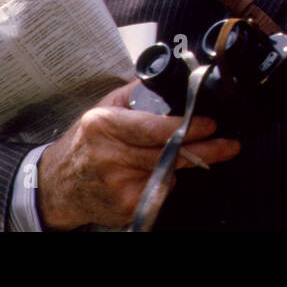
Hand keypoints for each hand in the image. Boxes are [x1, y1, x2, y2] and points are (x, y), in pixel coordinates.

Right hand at [36, 80, 239, 230]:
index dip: (186, 127)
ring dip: (184, 163)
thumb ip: (138, 94)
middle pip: (167, 153)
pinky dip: (164, 181)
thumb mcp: (105, 108)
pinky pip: (160, 190)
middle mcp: (109, 156)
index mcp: (103, 125)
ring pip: (168, 172)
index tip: (210, 124)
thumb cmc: (86, 141)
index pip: (152, 128)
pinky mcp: (124, 206)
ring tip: (193, 153)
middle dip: (204, 149)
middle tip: (228, 144)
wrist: (57, 184)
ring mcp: (117, 184)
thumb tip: (172, 79)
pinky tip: (153, 173)